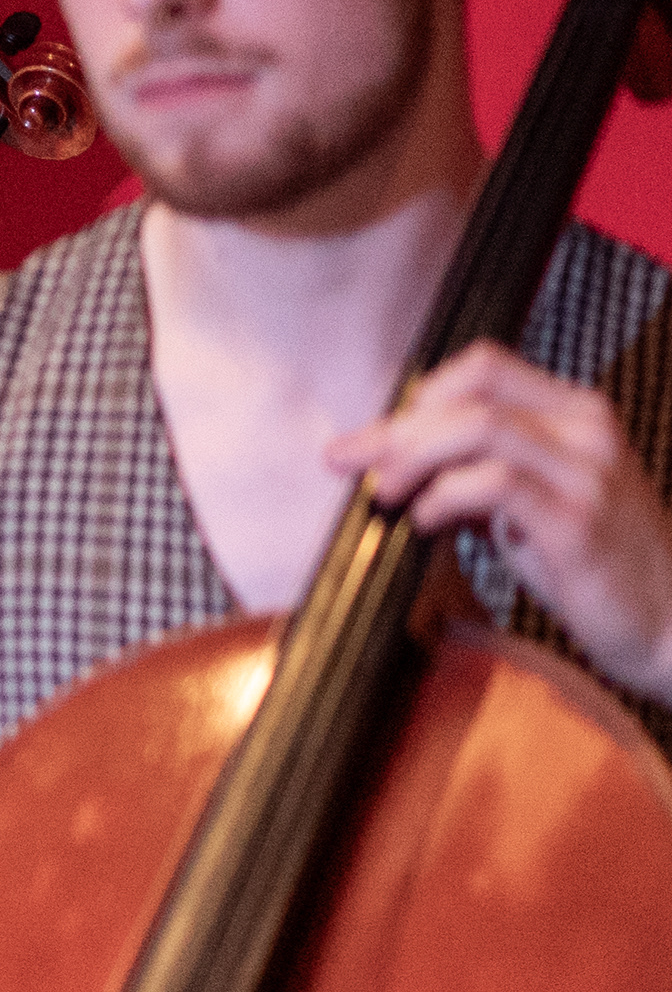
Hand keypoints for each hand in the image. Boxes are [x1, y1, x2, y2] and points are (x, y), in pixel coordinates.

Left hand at [328, 342, 671, 695]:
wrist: (669, 625)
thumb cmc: (595, 563)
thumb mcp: (533, 500)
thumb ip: (477, 469)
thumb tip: (392, 458)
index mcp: (577, 413)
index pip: (484, 366)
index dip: (418, 394)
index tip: (376, 436)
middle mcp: (588, 430)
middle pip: (469, 394)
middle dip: (395, 428)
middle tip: (350, 462)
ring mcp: (588, 473)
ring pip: (477, 427)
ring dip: (413, 457)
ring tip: (388, 493)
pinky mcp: (579, 520)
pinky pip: (493, 483)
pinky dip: (444, 496)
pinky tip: (427, 520)